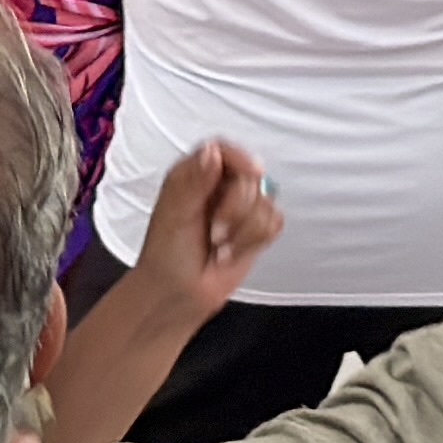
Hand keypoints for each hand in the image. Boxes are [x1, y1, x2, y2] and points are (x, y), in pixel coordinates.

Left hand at [131, 137, 282, 321]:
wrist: (178, 293)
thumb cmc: (167, 253)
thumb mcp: (175, 213)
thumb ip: (194, 181)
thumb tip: (213, 152)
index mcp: (195, 173)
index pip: (223, 150)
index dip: (240, 157)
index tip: (253, 172)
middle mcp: (219, 185)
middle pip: (250, 177)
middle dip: (236, 210)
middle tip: (215, 233)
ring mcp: (240, 207)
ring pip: (266, 200)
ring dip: (244, 231)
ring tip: (220, 247)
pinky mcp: (255, 229)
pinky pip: (274, 221)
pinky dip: (255, 240)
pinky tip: (233, 252)